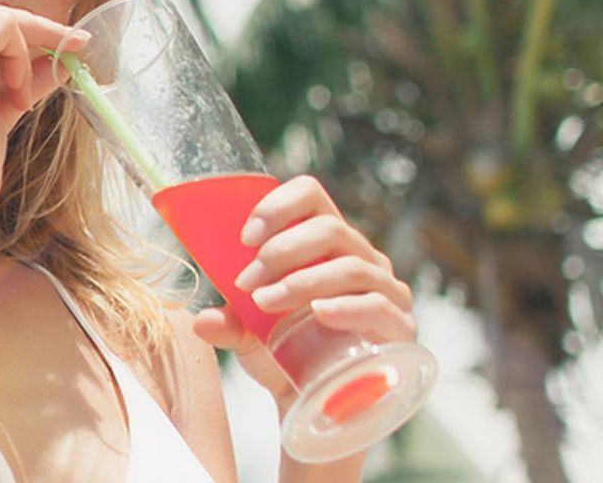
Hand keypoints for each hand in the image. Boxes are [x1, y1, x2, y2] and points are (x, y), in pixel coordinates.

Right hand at [0, 0, 88, 207]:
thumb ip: (24, 78)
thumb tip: (64, 59)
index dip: (11, 30)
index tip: (55, 46)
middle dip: (26, 27)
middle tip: (66, 48)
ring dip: (25, 47)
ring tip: (22, 94)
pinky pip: (4, 28)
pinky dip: (21, 55)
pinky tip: (16, 94)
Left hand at [189, 175, 416, 401]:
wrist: (319, 406)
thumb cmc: (288, 355)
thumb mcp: (249, 336)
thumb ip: (228, 323)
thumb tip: (202, 321)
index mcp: (324, 244)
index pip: (310, 196)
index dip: (278, 206)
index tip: (245, 238)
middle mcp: (360, 258)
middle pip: (329, 228)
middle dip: (280, 251)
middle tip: (247, 283)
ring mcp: (385, 290)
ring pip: (350, 265)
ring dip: (302, 281)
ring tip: (267, 303)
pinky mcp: (399, 326)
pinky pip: (378, 305)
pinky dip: (346, 306)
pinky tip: (319, 313)